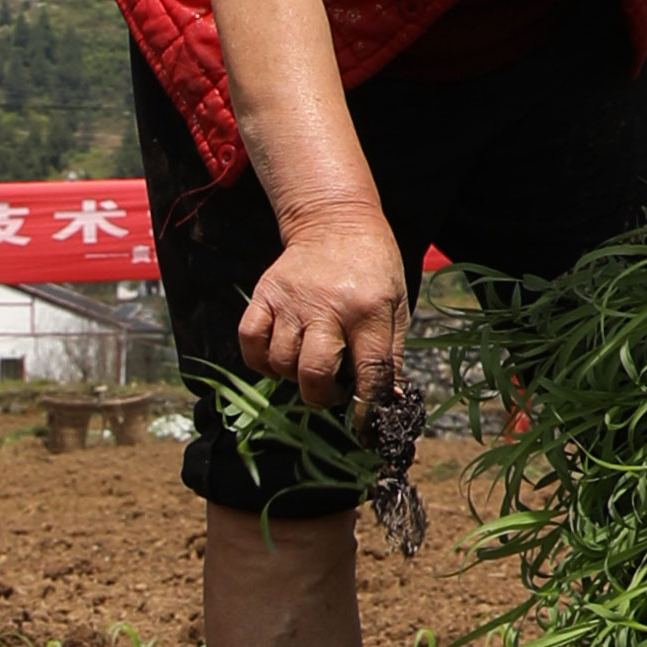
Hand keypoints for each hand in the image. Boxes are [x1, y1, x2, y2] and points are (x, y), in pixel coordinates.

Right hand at [235, 194, 408, 405]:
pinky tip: (277, 358)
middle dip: (322, 396)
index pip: (369, 372)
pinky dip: (260, 360)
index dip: (367, 408)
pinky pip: (250, 340)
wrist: (336, 222)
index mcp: (368, 311)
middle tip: (331, 389)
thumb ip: (391, 353)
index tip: (366, 425)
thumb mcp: (396, 306)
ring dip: (293, 377)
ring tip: (308, 366)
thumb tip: (388, 401)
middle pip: (314, 373)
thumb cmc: (372, 269)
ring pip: (280, 361)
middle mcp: (327, 307)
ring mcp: (291, 301)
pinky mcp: (265, 294)